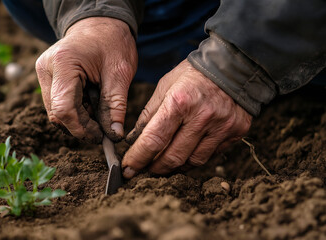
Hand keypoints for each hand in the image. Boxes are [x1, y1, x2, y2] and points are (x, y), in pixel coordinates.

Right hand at [35, 17, 136, 142]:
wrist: (101, 24)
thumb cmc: (112, 43)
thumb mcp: (120, 74)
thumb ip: (115, 106)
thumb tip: (114, 136)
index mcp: (64, 63)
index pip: (64, 108)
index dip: (81, 128)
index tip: (100, 136)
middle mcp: (46, 69)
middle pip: (57, 113)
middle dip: (81, 125)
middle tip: (103, 126)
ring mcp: (44, 74)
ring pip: (56, 112)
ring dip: (79, 118)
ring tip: (98, 107)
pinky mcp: (47, 78)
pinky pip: (57, 104)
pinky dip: (75, 110)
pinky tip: (91, 102)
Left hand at [122, 60, 251, 177]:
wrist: (233, 64)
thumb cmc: (193, 74)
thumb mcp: (165, 86)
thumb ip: (149, 114)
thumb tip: (134, 140)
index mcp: (179, 102)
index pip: (154, 140)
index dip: (138, 159)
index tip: (128, 169)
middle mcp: (202, 117)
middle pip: (173, 157)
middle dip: (154, 168)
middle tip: (144, 170)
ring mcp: (221, 126)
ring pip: (193, 162)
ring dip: (175, 168)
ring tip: (163, 165)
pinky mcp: (236, 132)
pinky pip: (211, 155)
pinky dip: (194, 159)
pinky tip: (186, 154)